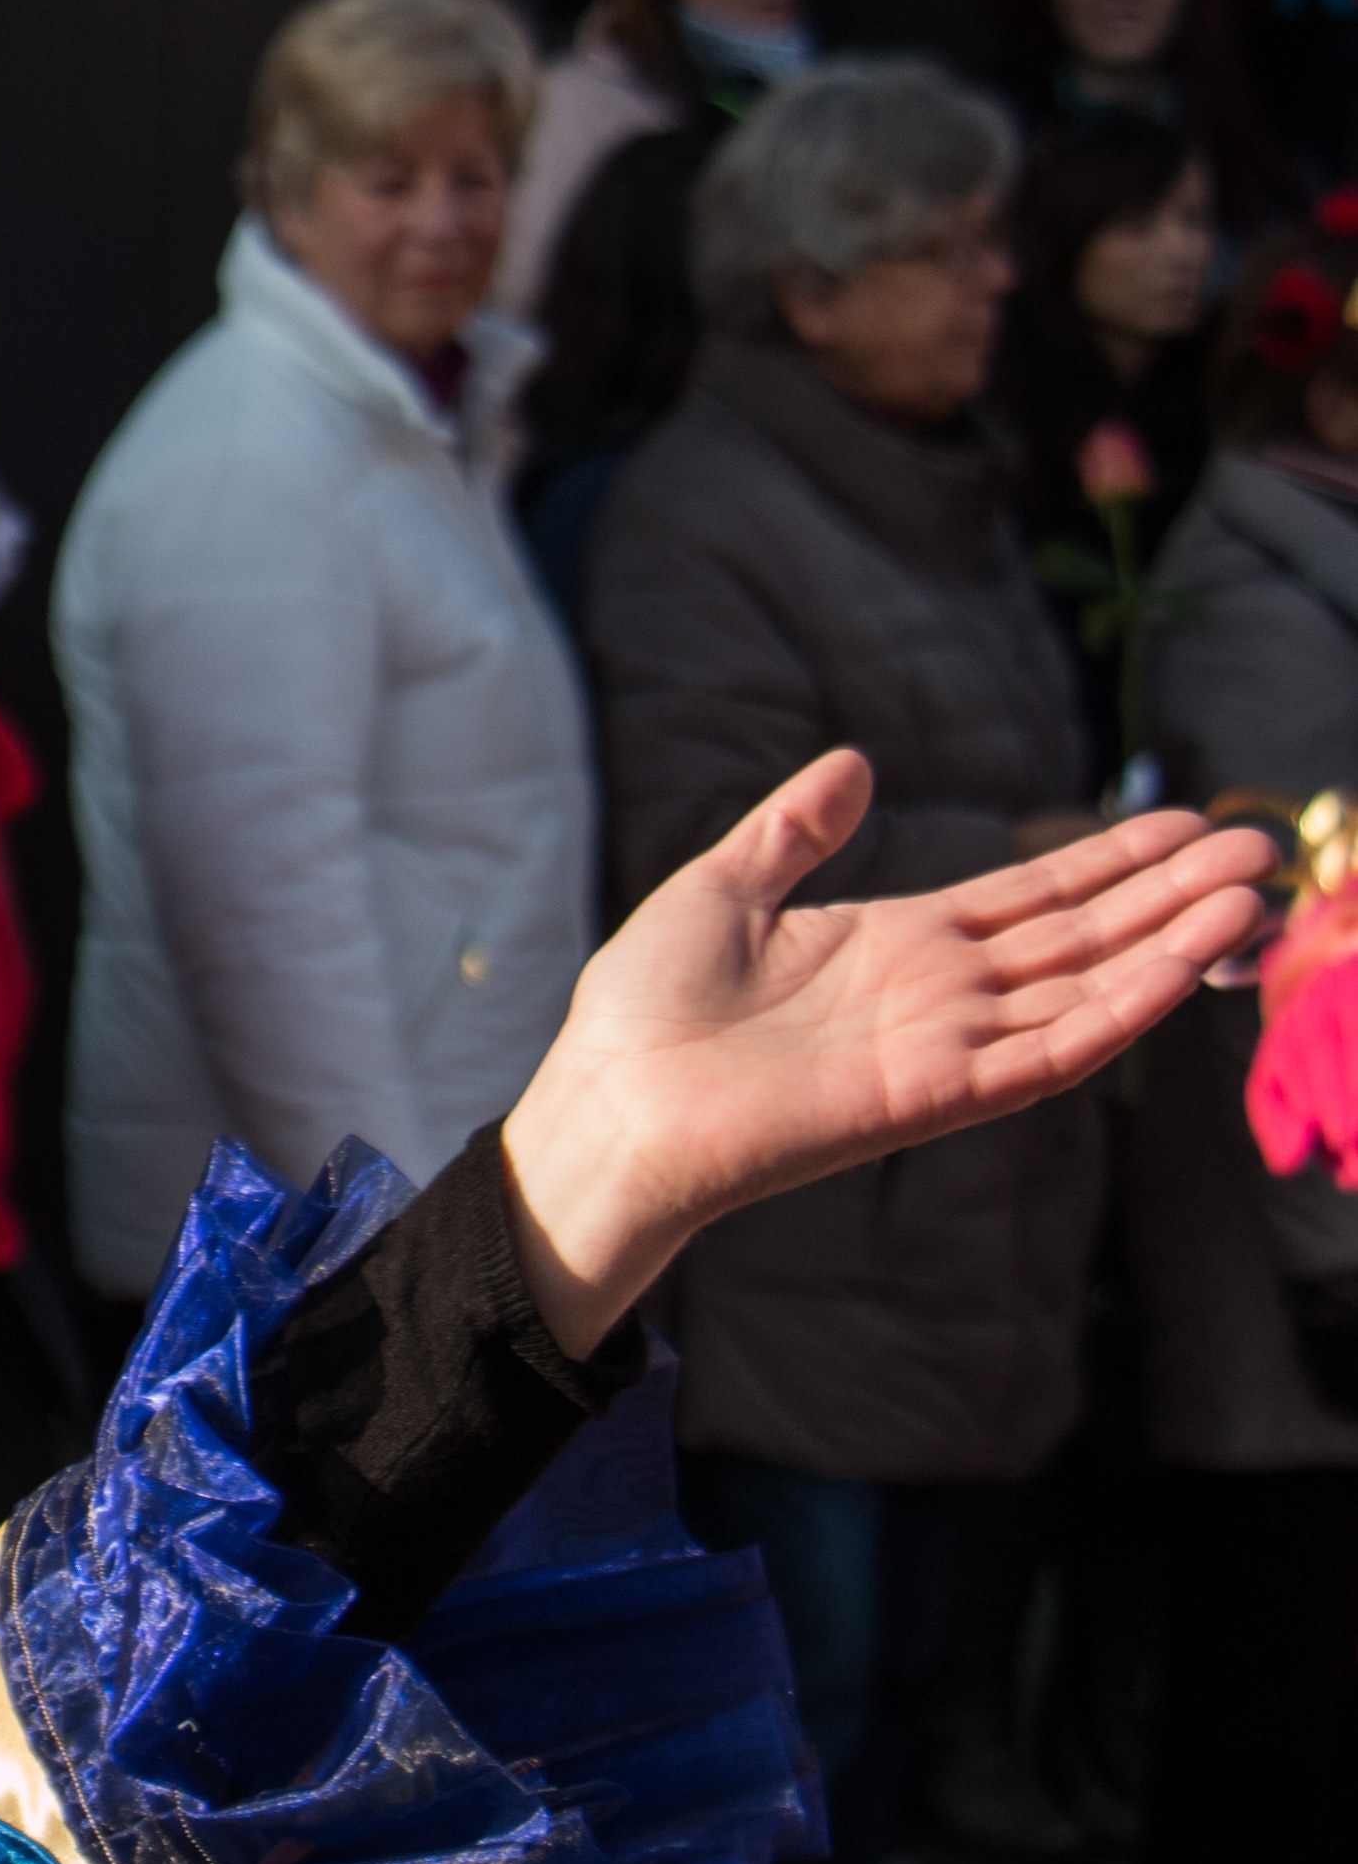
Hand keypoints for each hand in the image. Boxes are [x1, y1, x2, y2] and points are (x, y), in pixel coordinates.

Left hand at [497, 750, 1269, 1354]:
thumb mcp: (719, 888)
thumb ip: (793, 832)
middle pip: (1082, 935)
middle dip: (1169, 892)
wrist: (607, 1101)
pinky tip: (1179, 968)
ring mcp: (944, 1045)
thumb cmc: (644, 1009)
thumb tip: (851, 762)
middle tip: (1257, 847)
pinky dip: (1116, 1012)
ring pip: (1086, 988)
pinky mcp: (934, 1095)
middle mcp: (937, 994)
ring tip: (1249, 894)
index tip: (1185, 821)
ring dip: (1170, 945)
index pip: (1032, 894)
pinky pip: (1047, 1051)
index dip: (1109, 859)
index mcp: (897, 943)